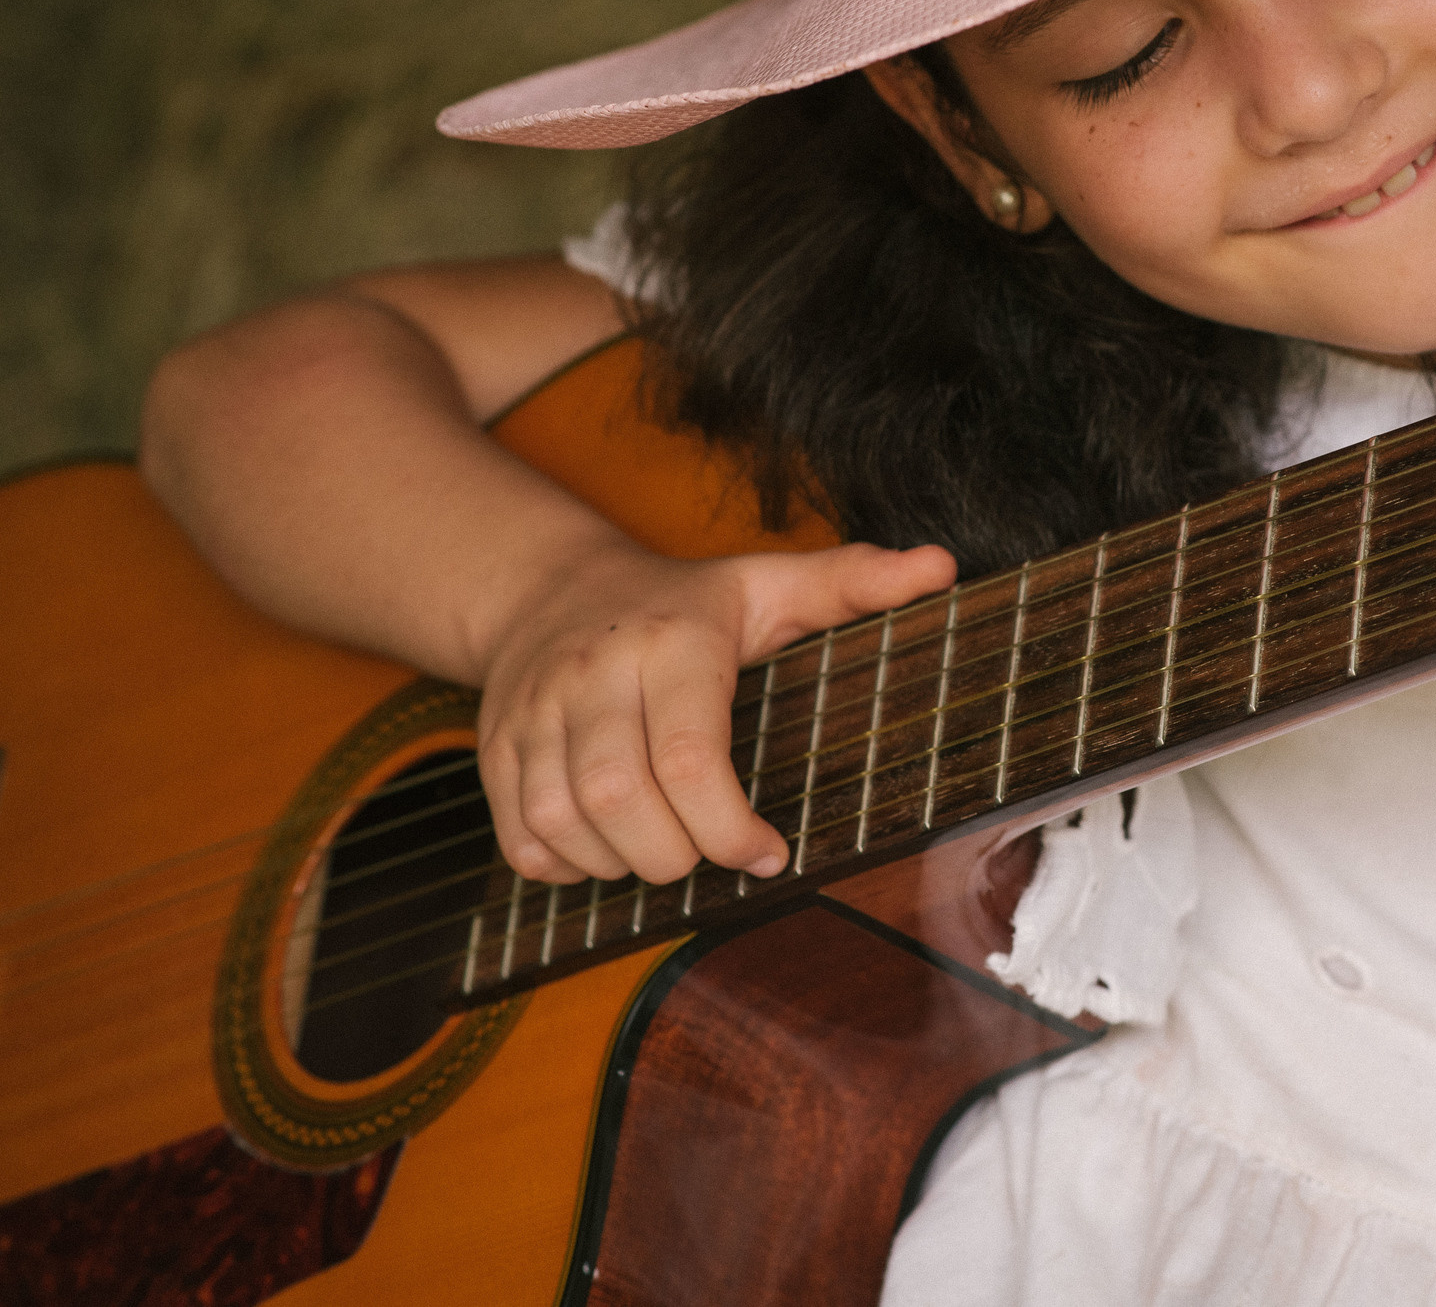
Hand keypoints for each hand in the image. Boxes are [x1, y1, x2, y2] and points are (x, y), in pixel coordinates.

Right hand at [474, 534, 956, 884]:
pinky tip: (610, 849)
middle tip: (715, 853)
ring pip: (563, 825)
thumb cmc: (681, 601)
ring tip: (667, 850)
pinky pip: (520, 840)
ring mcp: (531, 714)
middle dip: (676, 854)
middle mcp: (591, 674)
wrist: (547, 588)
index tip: (769, 851)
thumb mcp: (767, 583)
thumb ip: (852, 580)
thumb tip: (941, 568)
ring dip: (622, 864)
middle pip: (620, 799)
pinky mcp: (493, 751)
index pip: (687, 755)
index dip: (729, 826)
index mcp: (670, 641)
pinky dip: (565, 867)